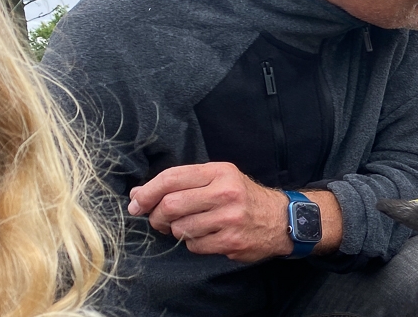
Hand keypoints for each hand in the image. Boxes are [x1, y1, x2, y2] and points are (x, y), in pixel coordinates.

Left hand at [128, 162, 290, 261]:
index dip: (147, 192)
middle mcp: (225, 192)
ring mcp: (230, 218)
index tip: (136, 203)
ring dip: (177, 231)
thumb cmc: (243, 198)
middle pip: (171, 205)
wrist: (281, 219)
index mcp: (219, 172)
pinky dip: (193, 243)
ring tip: (189, 227)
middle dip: (157, 216)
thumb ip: (181, 184)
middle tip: (159, 220)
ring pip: (180, 228)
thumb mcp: (218, 180)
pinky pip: (194, 245)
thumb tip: (137, 195)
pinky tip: (206, 237)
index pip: (172, 178)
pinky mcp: (231, 241)